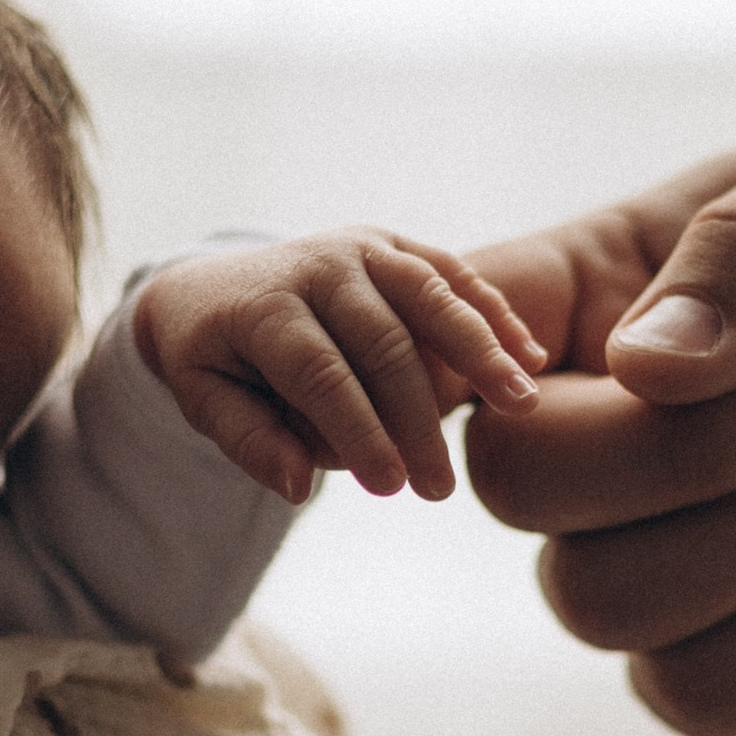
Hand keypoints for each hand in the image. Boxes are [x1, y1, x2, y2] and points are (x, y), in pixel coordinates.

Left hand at [135, 228, 549, 503]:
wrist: (210, 285)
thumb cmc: (212, 358)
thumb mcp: (204, 401)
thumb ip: (250, 441)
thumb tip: (299, 487)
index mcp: (264, 304)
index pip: (320, 373)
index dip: (358, 430)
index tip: (388, 487)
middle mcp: (318, 265)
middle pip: (382, 341)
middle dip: (417, 418)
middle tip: (439, 488)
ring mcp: (361, 248)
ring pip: (430, 296)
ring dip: (481, 351)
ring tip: (522, 405)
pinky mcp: (394, 247)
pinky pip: (451, 274)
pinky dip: (492, 313)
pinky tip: (532, 359)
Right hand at [466, 138, 735, 735]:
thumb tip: (642, 367)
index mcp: (593, 300)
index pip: (449, 324)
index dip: (448, 356)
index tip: (535, 370)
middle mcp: (590, 434)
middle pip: (513, 483)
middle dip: (677, 459)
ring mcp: (642, 557)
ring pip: (590, 601)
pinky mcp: (714, 664)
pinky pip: (681, 693)